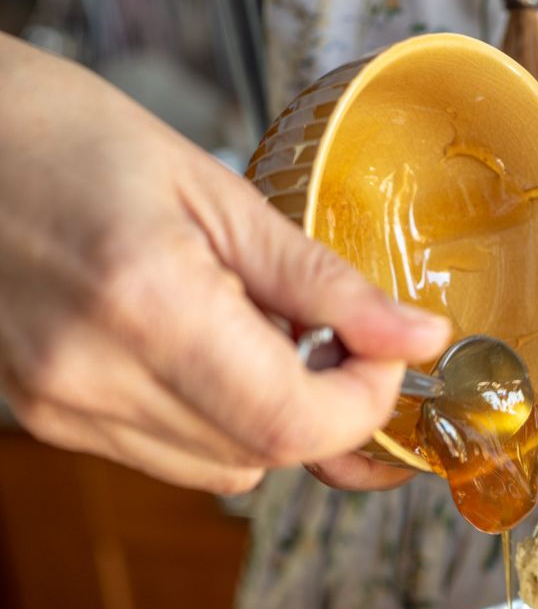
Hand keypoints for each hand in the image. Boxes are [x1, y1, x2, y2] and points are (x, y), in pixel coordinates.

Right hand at [0, 34, 449, 493]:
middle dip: (325, 411)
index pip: (294, 422)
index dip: (364, 404)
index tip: (384, 354)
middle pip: (264, 457)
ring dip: (270, 420)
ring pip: (223, 471)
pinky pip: (171, 457)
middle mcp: (98, 377)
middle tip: (332, 340)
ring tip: (253, 334)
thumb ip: (325, 283)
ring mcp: (65, 408)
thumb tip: (417, 337)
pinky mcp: (49, 419)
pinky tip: (202, 353)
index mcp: (151, 304)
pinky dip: (215, 420)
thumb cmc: (71, 137)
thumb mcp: (218, 194)